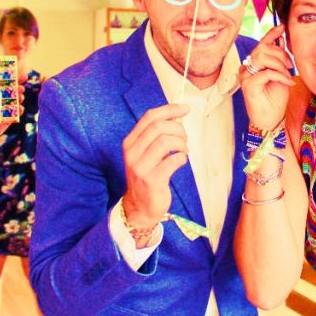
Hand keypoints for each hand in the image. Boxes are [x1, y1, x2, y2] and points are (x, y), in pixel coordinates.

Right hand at [114, 104, 188, 232]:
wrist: (140, 207)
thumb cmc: (147, 176)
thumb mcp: (145, 153)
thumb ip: (155, 136)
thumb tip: (176, 115)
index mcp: (130, 142)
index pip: (149, 117)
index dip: (170, 109)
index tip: (185, 109)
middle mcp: (132, 153)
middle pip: (159, 127)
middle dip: (178, 129)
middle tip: (185, 139)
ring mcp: (141, 167)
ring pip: (166, 141)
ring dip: (181, 144)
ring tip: (183, 152)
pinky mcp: (152, 180)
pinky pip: (173, 161)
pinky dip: (182, 158)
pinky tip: (181, 162)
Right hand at [240, 25, 294, 132]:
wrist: (270, 119)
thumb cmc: (275, 98)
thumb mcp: (281, 74)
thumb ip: (279, 60)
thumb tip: (282, 41)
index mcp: (255, 63)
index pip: (262, 44)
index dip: (271, 34)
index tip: (282, 27)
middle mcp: (247, 67)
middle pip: (263, 48)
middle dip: (281, 54)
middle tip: (290, 66)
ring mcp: (246, 75)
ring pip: (263, 57)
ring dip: (280, 65)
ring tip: (288, 75)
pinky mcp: (248, 84)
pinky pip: (266, 72)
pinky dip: (280, 76)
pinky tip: (287, 82)